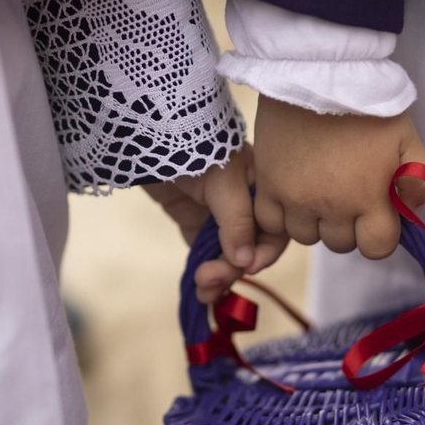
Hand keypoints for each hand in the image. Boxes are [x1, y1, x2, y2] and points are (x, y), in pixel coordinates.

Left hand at [143, 144, 288, 303]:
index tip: (247, 266)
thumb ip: (238, 221)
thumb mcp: (225, 182)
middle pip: (252, 248)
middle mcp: (246, 204)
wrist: (149, 132)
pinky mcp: (196, 223)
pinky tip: (201, 291)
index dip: (265, 251)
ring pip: (229, 257)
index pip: (276, 229)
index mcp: (263, 188)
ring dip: (219, 277)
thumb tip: (246, 263)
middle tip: (210, 279)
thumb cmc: (195, 148)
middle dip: (234, 268)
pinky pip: (207, 255)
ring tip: (202, 291)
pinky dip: (206, 273)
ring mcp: (220, 215)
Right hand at [252, 96, 424, 259]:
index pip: (376, 248)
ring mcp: (295, 199)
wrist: (317, 73)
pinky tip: (292, 195)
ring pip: (306, 237)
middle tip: (348, 194)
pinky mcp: (268, 185)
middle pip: (340, 244)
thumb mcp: (408, 137)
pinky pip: (271, 223)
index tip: (377, 215)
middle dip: (349, 226)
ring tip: (320, 191)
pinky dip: (283, 216)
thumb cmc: (367, 105)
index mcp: (368, 197)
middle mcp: (331, 206)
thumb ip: (420, 179)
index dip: (379, 235)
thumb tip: (411, 211)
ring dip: (315, 222)